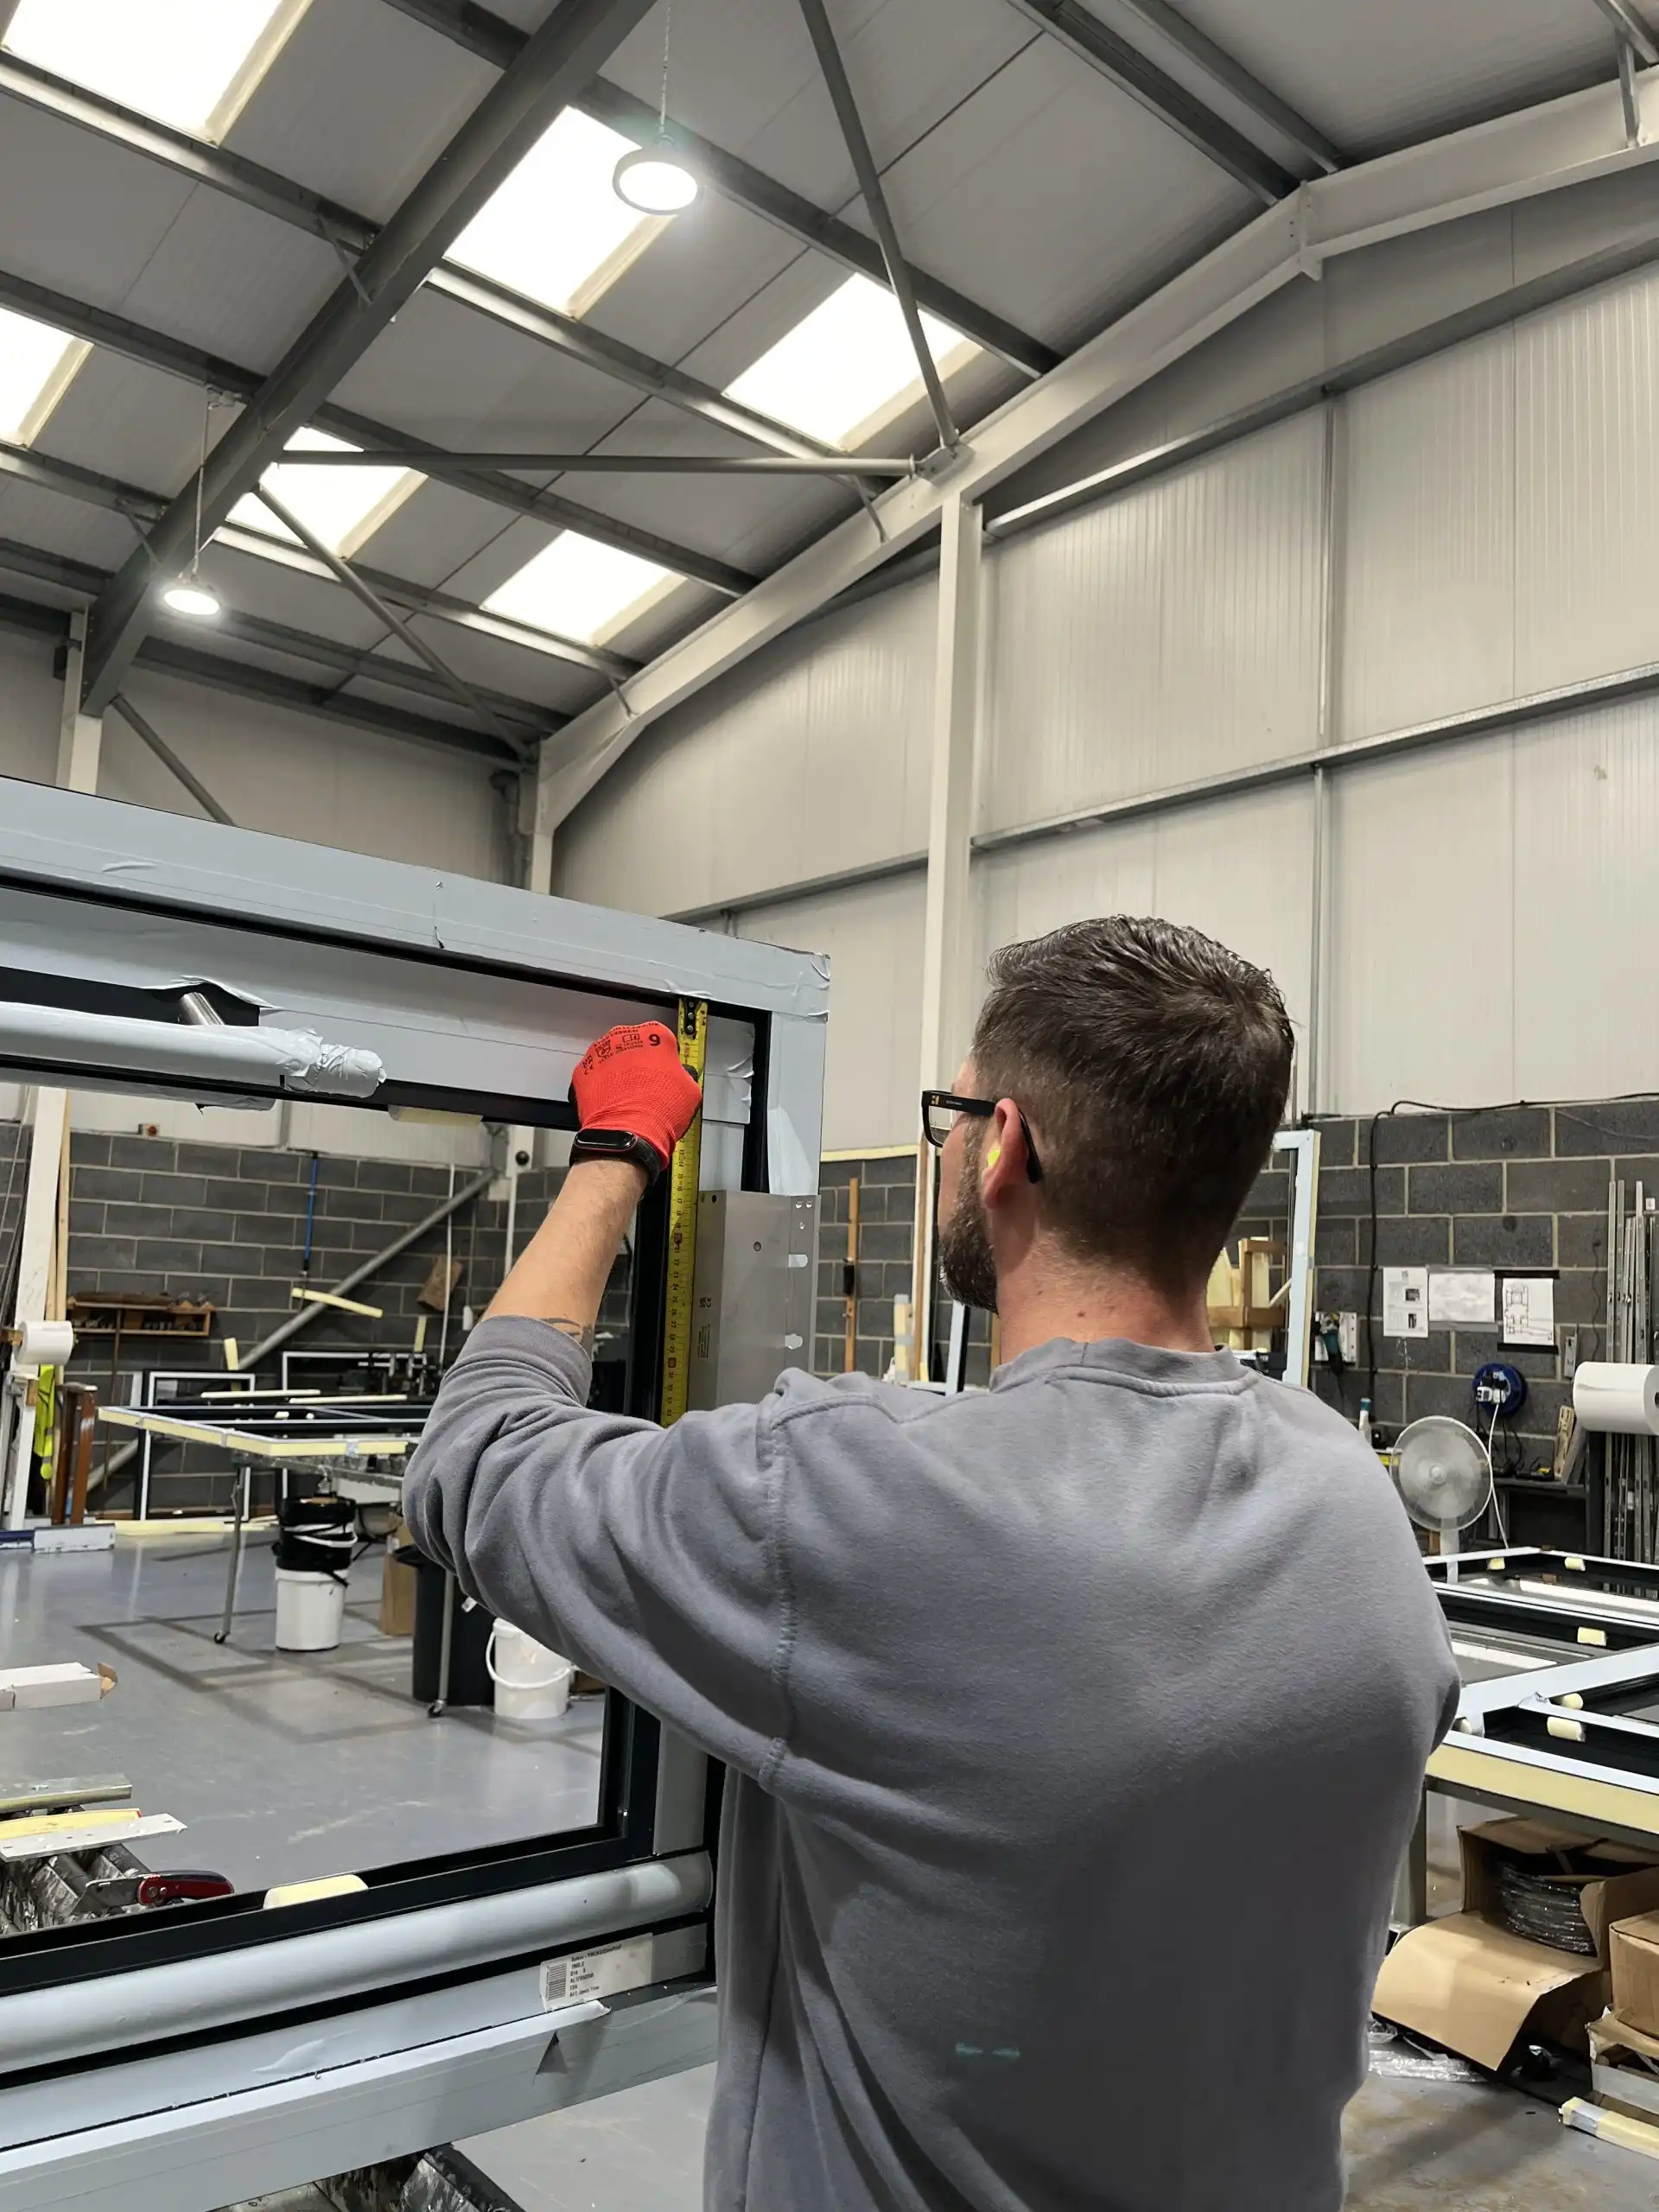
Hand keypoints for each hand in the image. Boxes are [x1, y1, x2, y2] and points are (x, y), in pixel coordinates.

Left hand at [571, 1021, 701, 1176]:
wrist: (628, 1132)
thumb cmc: (658, 1111)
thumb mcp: (691, 1091)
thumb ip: (684, 1075)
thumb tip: (681, 1079)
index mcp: (655, 1035)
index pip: (663, 1039)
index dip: (665, 1059)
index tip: (665, 1073)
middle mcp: (625, 1036)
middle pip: (634, 1045)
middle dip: (639, 1063)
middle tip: (646, 1086)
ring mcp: (600, 1052)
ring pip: (611, 1058)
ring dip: (618, 1073)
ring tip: (627, 1097)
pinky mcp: (582, 1071)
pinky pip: (593, 1075)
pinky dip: (599, 1086)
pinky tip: (610, 1102)